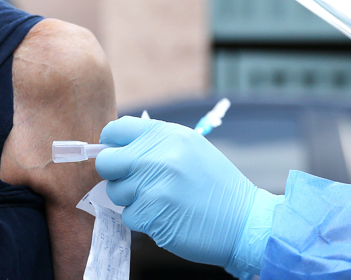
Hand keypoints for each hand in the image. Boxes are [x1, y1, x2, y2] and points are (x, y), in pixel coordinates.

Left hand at [95, 117, 258, 266]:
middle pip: (106, 162)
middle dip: (116, 175)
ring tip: (161, 200)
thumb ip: (154, 144)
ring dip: (131, 200)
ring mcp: (151, 185)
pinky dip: (143, 219)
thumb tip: (115, 149)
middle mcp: (156, 155)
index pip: (116, 129)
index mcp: (166, 134)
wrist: (243, 220)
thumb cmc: (216, 185)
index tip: (118, 155)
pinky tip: (167, 216)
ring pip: (115, 191)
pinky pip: (128, 215)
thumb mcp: (189, 148)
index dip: (111, 144)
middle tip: (137, 183)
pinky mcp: (149, 213)